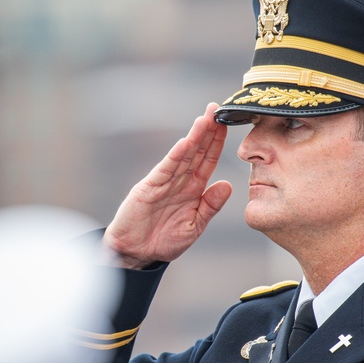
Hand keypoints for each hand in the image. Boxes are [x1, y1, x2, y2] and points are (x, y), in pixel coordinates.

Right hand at [103, 103, 232, 268]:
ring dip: (194, 137)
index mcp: (193, 189)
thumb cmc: (164, 241)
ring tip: (205, 119)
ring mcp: (164, 182)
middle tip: (217, 108)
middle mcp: (180, 181)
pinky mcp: (149, 187)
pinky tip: (185, 143)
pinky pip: (165, 170)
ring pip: (182, 155)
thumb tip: (228, 185)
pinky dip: (175, 156)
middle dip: (207, 130)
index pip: (207, 160)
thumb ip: (210, 206)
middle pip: (196, 151)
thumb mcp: (194, 225)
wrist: (136, 253)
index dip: (217, 142)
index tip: (228, 123)